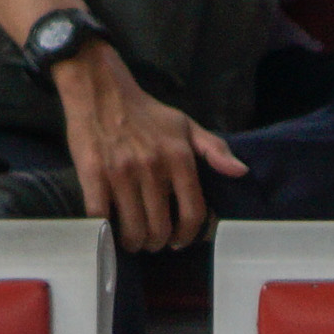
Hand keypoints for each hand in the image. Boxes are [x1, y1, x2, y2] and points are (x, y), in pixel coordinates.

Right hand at [56, 46, 244, 252]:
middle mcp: (153, 168)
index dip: (188, 235)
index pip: (193, 212)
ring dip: (134, 242)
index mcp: (179, 158)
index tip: (180, 241)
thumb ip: (215, 149)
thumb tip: (241, 172)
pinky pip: (100, 216)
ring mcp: (121, 173)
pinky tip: (109, 229)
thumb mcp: (186, 125)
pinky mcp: (92, 174)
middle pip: (161, 227)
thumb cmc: (146, 113)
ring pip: (133, 227)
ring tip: (134, 241)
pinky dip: (106, 230)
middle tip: (154, 243)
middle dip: (158, 243)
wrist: (101, 91)